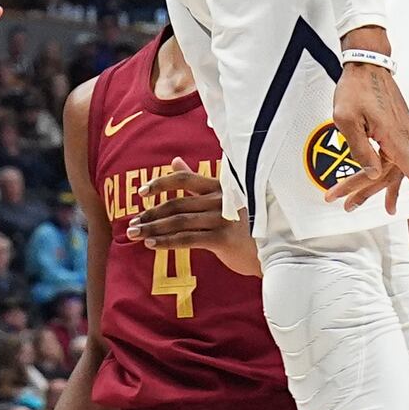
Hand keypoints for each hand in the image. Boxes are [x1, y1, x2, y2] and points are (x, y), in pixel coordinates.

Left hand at [126, 158, 248, 261]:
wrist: (277, 249)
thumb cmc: (248, 223)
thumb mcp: (223, 197)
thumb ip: (198, 181)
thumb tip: (175, 161)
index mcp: (219, 187)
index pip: (184, 179)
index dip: (161, 183)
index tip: (141, 192)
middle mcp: (219, 200)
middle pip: (176, 204)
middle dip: (151, 214)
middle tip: (132, 223)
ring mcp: (222, 219)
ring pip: (179, 222)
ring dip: (154, 228)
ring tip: (135, 234)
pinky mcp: (224, 239)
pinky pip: (189, 239)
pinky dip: (168, 241)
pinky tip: (152, 244)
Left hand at [329, 61, 408, 222]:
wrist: (367, 63)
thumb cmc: (355, 88)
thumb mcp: (346, 119)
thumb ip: (359, 149)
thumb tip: (373, 174)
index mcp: (395, 136)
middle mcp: (406, 137)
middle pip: (390, 174)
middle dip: (365, 191)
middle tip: (344, 204)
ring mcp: (404, 134)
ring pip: (389, 167)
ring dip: (370, 184)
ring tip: (352, 202)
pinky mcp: (399, 130)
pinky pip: (392, 156)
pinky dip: (380, 170)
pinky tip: (378, 185)